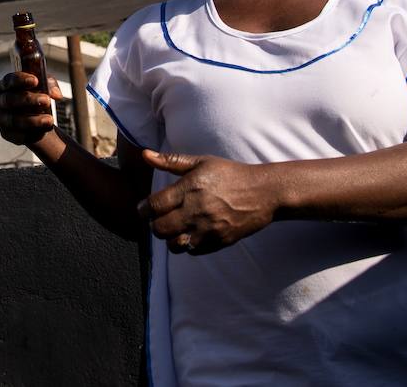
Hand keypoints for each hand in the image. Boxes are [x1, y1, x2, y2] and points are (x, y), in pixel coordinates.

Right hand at [0, 71, 63, 145]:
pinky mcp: (6, 133)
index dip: (21, 80)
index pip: (9, 80)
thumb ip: (51, 86)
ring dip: (33, 120)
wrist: (36, 119)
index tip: (35, 81)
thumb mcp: (44, 86)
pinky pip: (17, 135)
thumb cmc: (36, 97)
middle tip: (46, 100)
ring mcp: (0, 118)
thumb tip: (56, 95)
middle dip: (28, 99)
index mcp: (5, 85)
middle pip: (9, 99)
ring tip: (49, 120)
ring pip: (13, 120)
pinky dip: (30, 134)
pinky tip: (42, 131)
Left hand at [137, 150, 278, 254]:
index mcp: (190, 188)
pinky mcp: (219, 242)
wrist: (263, 193)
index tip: (145, 209)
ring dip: (170, 238)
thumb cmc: (230, 174)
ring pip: (174, 245)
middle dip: (154, 224)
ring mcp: (208, 229)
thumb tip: (145, 154)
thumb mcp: (201, 162)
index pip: (153, 206)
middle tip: (160, 218)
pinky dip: (187, 245)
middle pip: (159, 229)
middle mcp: (197, 210)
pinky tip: (191, 232)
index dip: (143, 209)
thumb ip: (171, 161)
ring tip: (175, 227)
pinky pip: (192, 251)